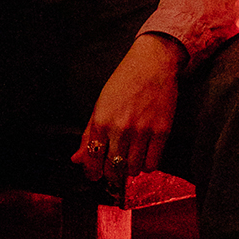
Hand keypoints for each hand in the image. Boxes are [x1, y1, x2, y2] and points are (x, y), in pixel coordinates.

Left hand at [72, 34, 185, 183]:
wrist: (152, 63)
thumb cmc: (123, 82)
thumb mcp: (100, 105)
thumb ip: (88, 134)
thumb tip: (76, 160)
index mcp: (101, 121)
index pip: (92, 161)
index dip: (92, 173)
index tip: (95, 175)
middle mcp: (120, 129)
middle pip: (113, 169)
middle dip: (111, 173)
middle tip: (114, 166)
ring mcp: (142, 131)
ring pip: (133, 170)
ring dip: (130, 168)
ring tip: (131, 157)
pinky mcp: (162, 131)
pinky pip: (153, 164)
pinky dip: (148, 165)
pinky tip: (145, 154)